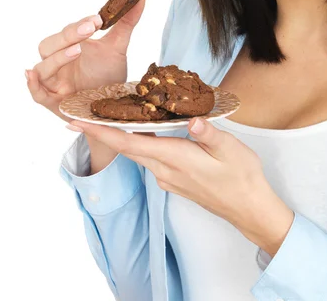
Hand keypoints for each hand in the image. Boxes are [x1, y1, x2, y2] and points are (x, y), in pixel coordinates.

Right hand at [26, 0, 146, 122]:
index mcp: (69, 46)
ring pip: (43, 68)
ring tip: (77, 50)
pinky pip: (37, 94)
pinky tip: (31, 75)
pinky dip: (32, 85)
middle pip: (49, 45)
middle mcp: (58, 62)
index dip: (80, 25)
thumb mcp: (117, 47)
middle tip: (89, 29)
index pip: (68, 31)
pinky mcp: (53, 102)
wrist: (111, 106)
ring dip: (57, 58)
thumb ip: (126, 22)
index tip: (98, 19)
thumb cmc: (107, 75)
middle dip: (68, 36)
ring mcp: (54, 82)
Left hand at [68, 115, 293, 253]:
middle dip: (101, 132)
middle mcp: (164, 170)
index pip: (129, 143)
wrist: (249, 208)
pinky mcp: (174, 180)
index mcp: (174, 158)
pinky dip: (139, 144)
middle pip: (126, 148)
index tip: (76, 122)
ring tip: (108, 118)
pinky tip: (143, 132)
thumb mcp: (230, 150)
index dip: (101, 131)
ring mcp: (168, 177)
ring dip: (119, 137)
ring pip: (137, 154)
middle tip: (80, 117)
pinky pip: (149, 159)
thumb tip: (191, 120)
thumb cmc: (242, 177)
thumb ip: (208, 134)